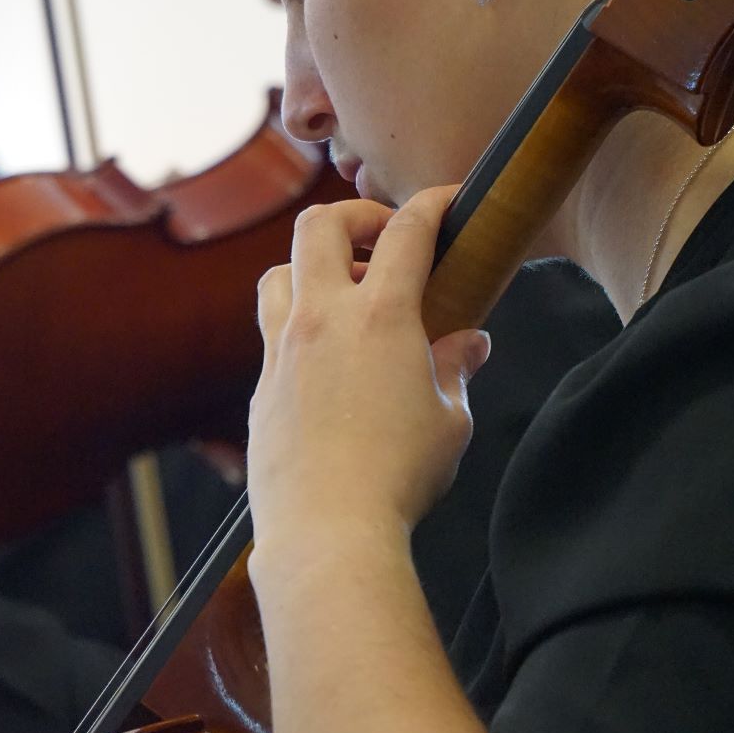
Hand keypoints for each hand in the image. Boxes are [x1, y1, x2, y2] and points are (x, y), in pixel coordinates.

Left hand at [248, 189, 489, 552]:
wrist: (328, 531)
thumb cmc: (399, 478)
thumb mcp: (451, 420)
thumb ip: (457, 370)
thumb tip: (471, 344)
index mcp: (381, 316)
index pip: (406, 230)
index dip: (431, 203)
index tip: (448, 201)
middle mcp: (323, 319)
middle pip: (319, 225)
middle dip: (354, 217)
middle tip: (382, 242)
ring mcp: (283, 350)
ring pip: (279, 272)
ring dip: (311, 268)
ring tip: (344, 296)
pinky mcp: (261, 387)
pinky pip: (271, 332)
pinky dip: (297, 325)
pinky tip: (325, 359)